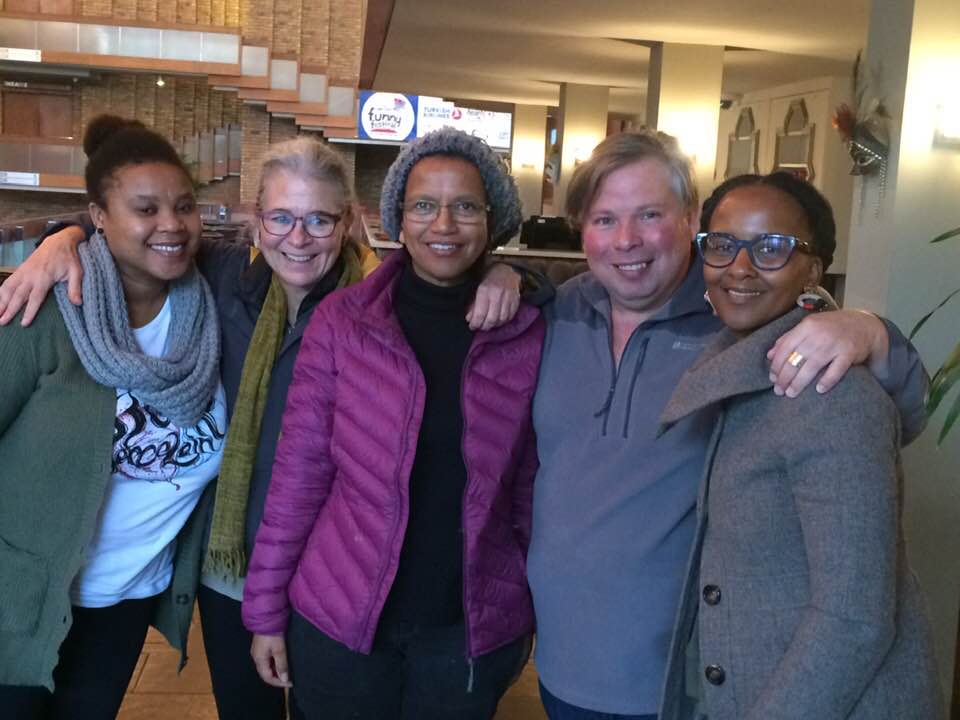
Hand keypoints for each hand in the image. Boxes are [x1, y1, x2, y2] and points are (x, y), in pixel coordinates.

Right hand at [0, 225, 85, 325]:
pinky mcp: (20, 270)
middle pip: (17, 295)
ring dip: (1, 301)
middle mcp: (30, 275)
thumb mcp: (77, 272)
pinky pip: (7, 282)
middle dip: (9, 309)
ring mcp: (23, 272)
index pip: (35, 297)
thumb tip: (78, 303)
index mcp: (44, 278)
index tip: (23, 323)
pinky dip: (0, 292)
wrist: (59, 241)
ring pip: (8, 288)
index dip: (29, 311)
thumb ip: (75, 288)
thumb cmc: (69, 258)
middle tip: (2, 322)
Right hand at [251, 633, 292, 687]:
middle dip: (277, 678)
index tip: (290, 683)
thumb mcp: (279, 649)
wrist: (266, 617)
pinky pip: (266, 660)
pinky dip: (274, 664)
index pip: (267, 678)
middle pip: (266, 673)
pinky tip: (281, 662)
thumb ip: (281, 665)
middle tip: (289, 679)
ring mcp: (257, 652)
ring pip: (266, 667)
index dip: (278, 683)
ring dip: (276, 671)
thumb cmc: (273, 633)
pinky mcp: (260, 647)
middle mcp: (256, 657)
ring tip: (287, 672)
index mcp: (259, 660)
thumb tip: (284, 679)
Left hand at [467, 262, 520, 330]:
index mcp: (485, 290)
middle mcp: (498, 293)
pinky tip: (498, 320)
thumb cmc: (487, 279)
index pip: (480, 313)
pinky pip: (510, 316)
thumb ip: (472, 304)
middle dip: (485, 326)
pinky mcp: (516, 299)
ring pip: (502, 319)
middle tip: (481, 327)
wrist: (505, 268)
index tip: (472, 326)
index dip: (475, 323)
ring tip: (489, 324)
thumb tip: (469, 319)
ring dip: (495, 325)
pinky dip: (504, 321)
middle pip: (492, 319)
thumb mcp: (476, 288)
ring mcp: (509, 297)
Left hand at [767, 309, 888, 396]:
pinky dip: (827, 380)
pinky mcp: (849, 353)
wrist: (865, 325)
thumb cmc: (832, 327)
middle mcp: (819, 334)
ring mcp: (835, 343)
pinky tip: (819, 390)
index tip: (772, 378)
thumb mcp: (810, 326)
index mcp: (807, 326)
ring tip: (791, 393)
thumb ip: (789, 338)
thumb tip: (769, 355)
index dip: (777, 364)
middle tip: (779, 390)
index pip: (785, 347)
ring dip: (800, 382)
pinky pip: (836, 370)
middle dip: (785, 376)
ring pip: (812, 366)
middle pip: (797, 358)